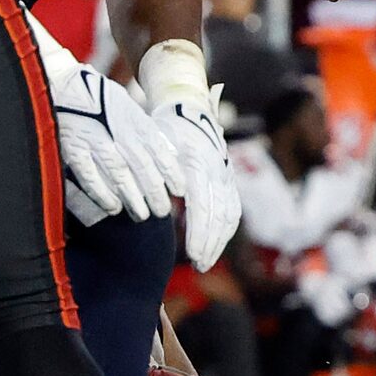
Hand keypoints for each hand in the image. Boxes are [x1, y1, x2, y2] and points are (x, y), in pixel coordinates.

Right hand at [49, 59, 183, 223]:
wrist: (61, 84)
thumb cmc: (96, 98)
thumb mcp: (125, 105)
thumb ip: (143, 128)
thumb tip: (169, 152)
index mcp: (132, 117)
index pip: (158, 148)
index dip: (171, 171)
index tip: (180, 190)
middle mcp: (117, 128)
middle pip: (142, 164)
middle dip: (155, 191)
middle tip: (164, 211)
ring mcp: (94, 138)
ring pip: (119, 172)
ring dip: (134, 197)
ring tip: (143, 215)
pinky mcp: (72, 147)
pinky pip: (90, 175)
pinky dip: (103, 193)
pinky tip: (114, 207)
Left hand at [153, 92, 238, 267]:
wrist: (189, 109)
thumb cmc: (163, 130)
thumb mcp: (153, 145)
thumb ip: (150, 172)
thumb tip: (143, 200)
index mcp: (196, 161)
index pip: (202, 204)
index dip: (199, 232)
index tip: (192, 255)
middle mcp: (216, 169)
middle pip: (218, 214)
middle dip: (209, 243)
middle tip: (198, 265)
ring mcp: (226, 175)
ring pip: (229, 215)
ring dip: (218, 241)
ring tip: (204, 263)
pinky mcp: (230, 180)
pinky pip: (233, 210)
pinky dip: (225, 232)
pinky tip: (213, 248)